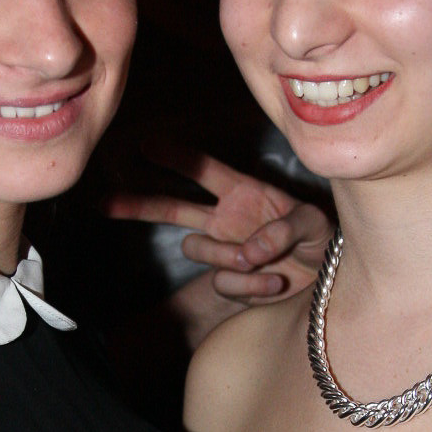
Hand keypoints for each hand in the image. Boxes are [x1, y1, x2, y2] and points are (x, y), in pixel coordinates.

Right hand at [105, 143, 332, 306]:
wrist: (327, 282)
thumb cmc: (321, 239)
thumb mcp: (314, 222)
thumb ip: (285, 228)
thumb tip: (250, 251)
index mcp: (243, 191)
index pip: (203, 170)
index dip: (176, 158)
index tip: (146, 146)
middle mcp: (225, 219)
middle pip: (172, 206)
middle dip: (138, 203)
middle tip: (104, 201)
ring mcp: (225, 251)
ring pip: (196, 248)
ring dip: (228, 255)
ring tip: (263, 262)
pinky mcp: (231, 283)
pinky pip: (226, 283)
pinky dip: (253, 285)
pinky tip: (276, 283)